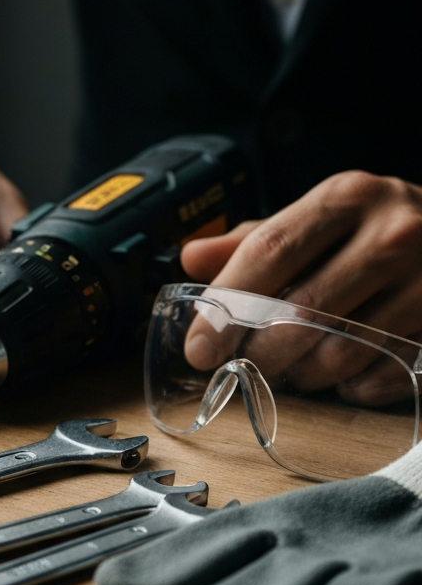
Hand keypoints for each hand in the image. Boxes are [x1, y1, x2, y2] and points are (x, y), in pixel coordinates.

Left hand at [180, 171, 421, 403]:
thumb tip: (191, 258)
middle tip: (240, 367)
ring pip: (344, 351)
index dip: (226, 303)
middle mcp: (393, 233)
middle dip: (259, 351)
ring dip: (303, 373)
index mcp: (346, 198)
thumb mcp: (320, 217)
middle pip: (302, 309)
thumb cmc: (379, 228)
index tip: (199, 345)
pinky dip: (354, 386)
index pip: (269, 252)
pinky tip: (343, 378)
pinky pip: (387, 374)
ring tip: (289, 371)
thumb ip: (257, 239)